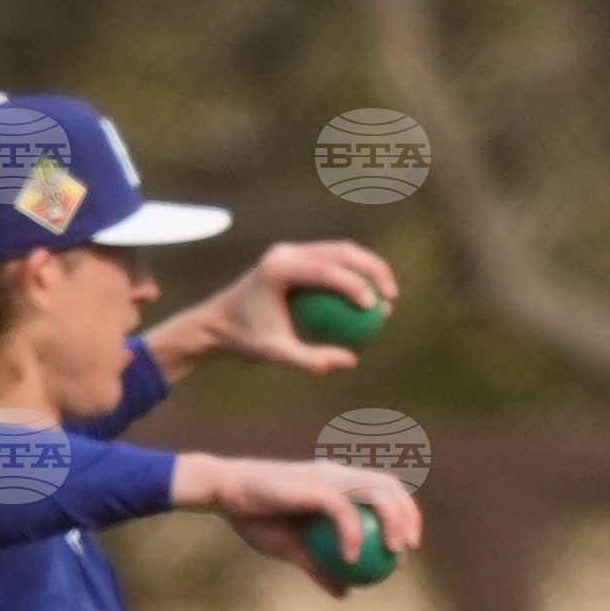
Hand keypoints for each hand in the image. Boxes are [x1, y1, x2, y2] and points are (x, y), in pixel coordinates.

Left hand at [147, 241, 400, 379]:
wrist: (218, 323)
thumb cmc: (245, 340)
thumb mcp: (276, 355)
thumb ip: (311, 359)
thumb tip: (351, 359)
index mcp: (278, 267)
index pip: (325, 269)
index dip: (354, 285)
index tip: (373, 307)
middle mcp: (286, 252)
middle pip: (340, 251)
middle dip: (372, 269)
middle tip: (391, 297)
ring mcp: (292, 252)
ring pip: (341, 253)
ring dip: (368, 272)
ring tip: (388, 300)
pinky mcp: (297, 259)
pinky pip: (333, 266)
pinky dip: (354, 281)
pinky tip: (371, 304)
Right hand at [168, 453, 422, 595]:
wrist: (226, 496)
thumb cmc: (256, 519)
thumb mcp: (292, 551)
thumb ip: (320, 568)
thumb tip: (344, 594)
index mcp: (338, 483)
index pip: (382, 491)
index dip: (402, 516)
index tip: (403, 551)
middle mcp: (339, 474)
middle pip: (389, 486)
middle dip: (408, 515)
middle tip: (406, 550)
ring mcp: (329, 476)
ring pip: (376, 492)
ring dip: (393, 521)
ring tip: (393, 552)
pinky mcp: (315, 484)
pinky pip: (344, 511)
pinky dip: (353, 535)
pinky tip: (353, 559)